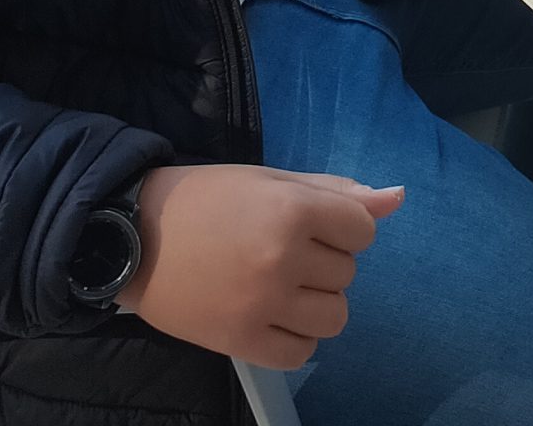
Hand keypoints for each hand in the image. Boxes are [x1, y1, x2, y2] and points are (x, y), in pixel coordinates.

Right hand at [121, 164, 403, 369]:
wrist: (134, 238)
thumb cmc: (208, 199)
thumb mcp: (273, 181)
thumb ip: (338, 192)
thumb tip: (398, 198)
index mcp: (293, 210)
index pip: (363, 230)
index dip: (342, 226)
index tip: (308, 224)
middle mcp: (283, 259)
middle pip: (348, 273)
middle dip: (324, 261)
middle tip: (279, 250)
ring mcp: (263, 305)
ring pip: (335, 316)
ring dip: (316, 302)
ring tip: (279, 285)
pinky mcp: (241, 342)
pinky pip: (301, 352)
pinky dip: (294, 337)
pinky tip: (270, 315)